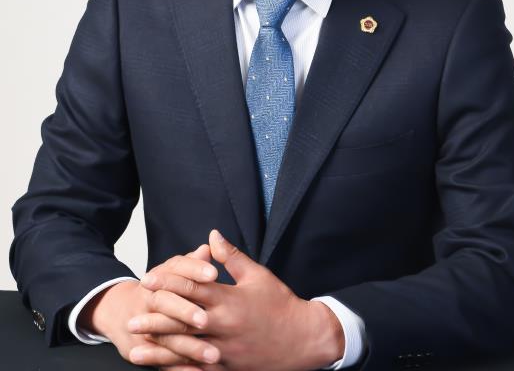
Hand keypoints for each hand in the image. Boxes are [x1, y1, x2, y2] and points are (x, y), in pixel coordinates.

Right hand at [79, 244, 220, 367]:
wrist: (123, 312)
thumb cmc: (161, 288)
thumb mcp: (174, 271)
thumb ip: (193, 262)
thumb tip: (209, 247)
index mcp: (160, 275)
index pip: (176, 268)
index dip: (195, 270)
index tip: (214, 274)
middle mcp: (149, 297)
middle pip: (165, 302)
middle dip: (185, 311)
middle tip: (205, 320)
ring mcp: (143, 324)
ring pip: (164, 335)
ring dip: (188, 346)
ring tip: (213, 355)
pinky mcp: (143, 349)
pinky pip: (162, 359)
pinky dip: (180, 367)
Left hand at [131, 229, 344, 370]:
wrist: (302, 339)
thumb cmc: (279, 304)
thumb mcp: (257, 275)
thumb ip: (232, 256)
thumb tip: (212, 235)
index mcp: (229, 300)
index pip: (192, 288)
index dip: (168, 282)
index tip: (148, 279)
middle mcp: (223, 326)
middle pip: (182, 321)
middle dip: (155, 319)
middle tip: (133, 317)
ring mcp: (224, 351)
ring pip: (185, 350)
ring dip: (159, 349)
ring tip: (135, 347)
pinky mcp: (227, 368)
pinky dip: (177, 370)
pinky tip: (161, 369)